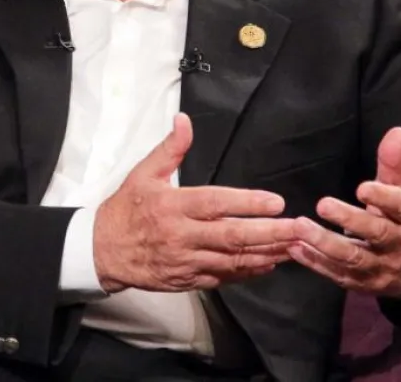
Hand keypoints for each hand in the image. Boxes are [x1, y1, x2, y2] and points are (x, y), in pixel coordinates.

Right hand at [93, 113, 296, 293]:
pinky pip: (223, 278)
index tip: (276, 202)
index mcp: (172, 205)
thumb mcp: (143, 173)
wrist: (102, 250)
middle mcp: (181, 235)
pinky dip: (247, 272)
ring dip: (265, 254)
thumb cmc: (126, 209)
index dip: (247, 203)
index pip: (215, 204)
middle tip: (298, 228)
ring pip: (232, 260)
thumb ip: (170, 148)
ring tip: (293, 247)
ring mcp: (185, 261)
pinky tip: (268, 264)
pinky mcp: (187, 280)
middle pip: (231, 236)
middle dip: (269, 233)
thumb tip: (183, 120)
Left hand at [288, 127, 400, 297]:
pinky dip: (316, 263)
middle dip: (349, 220)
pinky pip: (338, 275)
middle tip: (322, 204)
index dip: (383, 198)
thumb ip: (393, 163)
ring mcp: (381, 268)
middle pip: (376, 233)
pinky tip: (295, 249)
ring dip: (325, 244)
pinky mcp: (363, 284)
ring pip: (354, 258)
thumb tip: (397, 131)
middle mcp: (398, 245)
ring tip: (299, 228)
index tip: (362, 188)